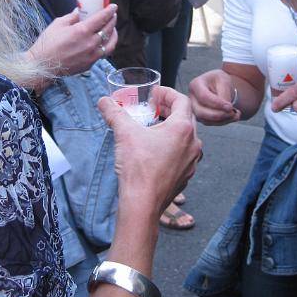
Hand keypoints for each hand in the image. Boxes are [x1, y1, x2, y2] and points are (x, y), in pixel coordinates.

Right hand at [27, 4, 117, 81]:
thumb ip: (71, 17)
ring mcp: (92, 55)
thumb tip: (79, 11)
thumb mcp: (58, 24)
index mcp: (82, 31)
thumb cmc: (48, 44)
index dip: (109, 11)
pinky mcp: (90, 64)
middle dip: (112, 20)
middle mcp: (90, 43)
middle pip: (108, 30)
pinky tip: (103, 42)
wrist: (43, 65)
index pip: (101, 18)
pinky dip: (106, 46)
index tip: (113, 6)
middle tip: (112, 15)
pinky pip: (103, 54)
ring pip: (110, 44)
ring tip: (112, 29)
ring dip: (113, 35)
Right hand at [98, 87, 201, 212]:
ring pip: (186, 137)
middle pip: (186, 117)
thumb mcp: (124, 134)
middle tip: (154, 107)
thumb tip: (103, 101)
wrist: (142, 203)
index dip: (167, 93)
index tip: (154, 93)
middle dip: (170, 109)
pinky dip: (172, 146)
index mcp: (183, 129)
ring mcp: (192, 161)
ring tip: (154, 128)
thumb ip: (114, 113)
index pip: (182, 100)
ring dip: (172, 128)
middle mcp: (194, 144)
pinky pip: (183, 154)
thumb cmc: (137, 167)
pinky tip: (156, 151)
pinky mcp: (186, 175)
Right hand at [188, 69, 240, 125]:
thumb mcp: (224, 80)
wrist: (218, 86)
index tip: (230, 106)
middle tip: (233, 112)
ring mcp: (194, 109)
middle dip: (219, 115)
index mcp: (195, 85)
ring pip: (206, 120)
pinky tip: (232, 117)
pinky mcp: (200, 117)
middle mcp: (191, 99)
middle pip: (201, 112)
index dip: (217, 103)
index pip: (204, 97)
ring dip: (223, 120)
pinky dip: (223, 122)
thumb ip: (224, 94)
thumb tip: (226, 109)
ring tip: (236, 115)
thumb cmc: (219, 81)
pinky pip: (210, 123)